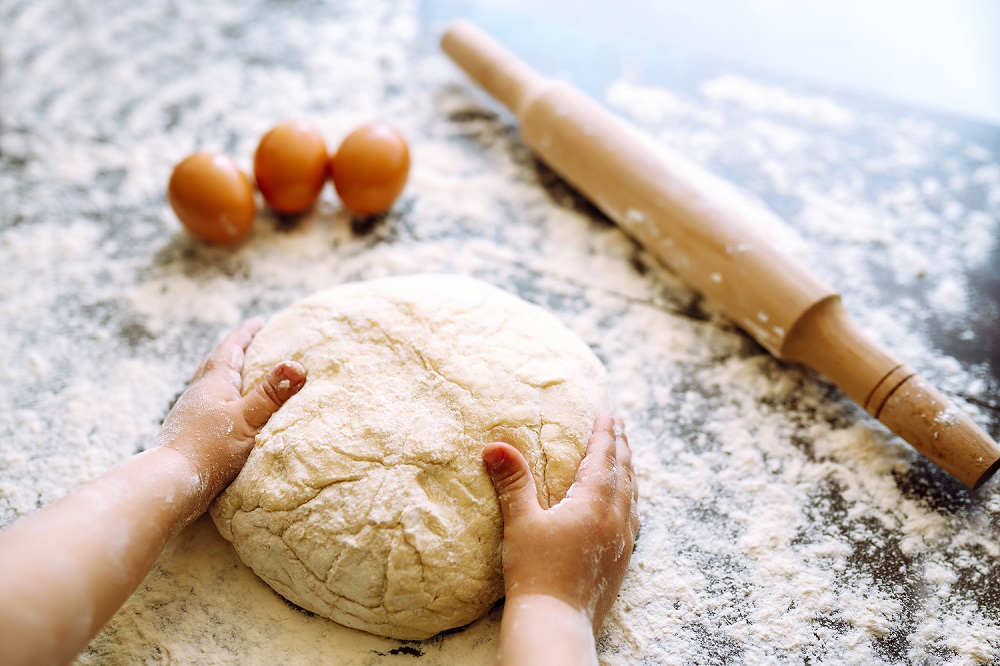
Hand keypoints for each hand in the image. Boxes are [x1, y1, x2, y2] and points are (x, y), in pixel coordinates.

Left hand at [157, 318, 306, 504]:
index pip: (230, 348)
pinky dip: (224, 398)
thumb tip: (297, 365)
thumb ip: (271, 393)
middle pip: (217, 363)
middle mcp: (199, 393)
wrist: (170, 482)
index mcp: (213, 383)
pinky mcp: (190, 432)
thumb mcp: (247, 419)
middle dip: (235, 350)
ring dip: (227, 374)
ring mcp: (192, 413)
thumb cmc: (208, 449)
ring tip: (242, 376)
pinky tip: (229, 412)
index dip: (246, 334)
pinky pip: (210, 404)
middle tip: (250, 343)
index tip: (259, 322)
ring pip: (211, 384)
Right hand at [483, 415, 638, 630]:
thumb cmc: (535, 573)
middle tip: (620, 426)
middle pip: (623, 473)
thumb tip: (494, 446)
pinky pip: (633, 518)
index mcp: (593, 503)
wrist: (556, 623)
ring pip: (632, 495)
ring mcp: (622, 541)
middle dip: (621, 446)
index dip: (605, 435)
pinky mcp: (621, 561)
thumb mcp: (521, 522)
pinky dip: (630, 499)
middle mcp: (614, 519)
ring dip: (628, 471)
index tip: (608, 415)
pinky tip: (625, 504)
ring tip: (625, 457)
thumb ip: (513, 482)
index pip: (603, 458)